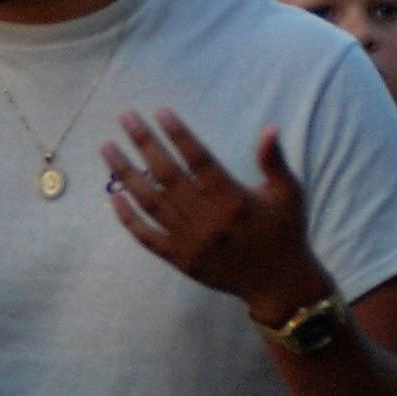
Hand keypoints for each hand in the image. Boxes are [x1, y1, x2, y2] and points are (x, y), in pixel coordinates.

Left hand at [101, 109, 326, 312]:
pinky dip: (129, 218)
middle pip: (168, 175)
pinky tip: (114, 196)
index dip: (178, 134)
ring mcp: (190, 241)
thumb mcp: (288, 193)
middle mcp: (208, 220)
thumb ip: (274, 161)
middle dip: (144, 143)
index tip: (159, 112)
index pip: (198, 159)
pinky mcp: (180, 260)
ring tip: (107, 148)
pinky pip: (148, 237)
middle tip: (126, 117)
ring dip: (126, 174)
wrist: (278, 283)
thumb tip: (270, 128)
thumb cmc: (285, 231)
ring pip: (151, 202)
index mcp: (234, 199)